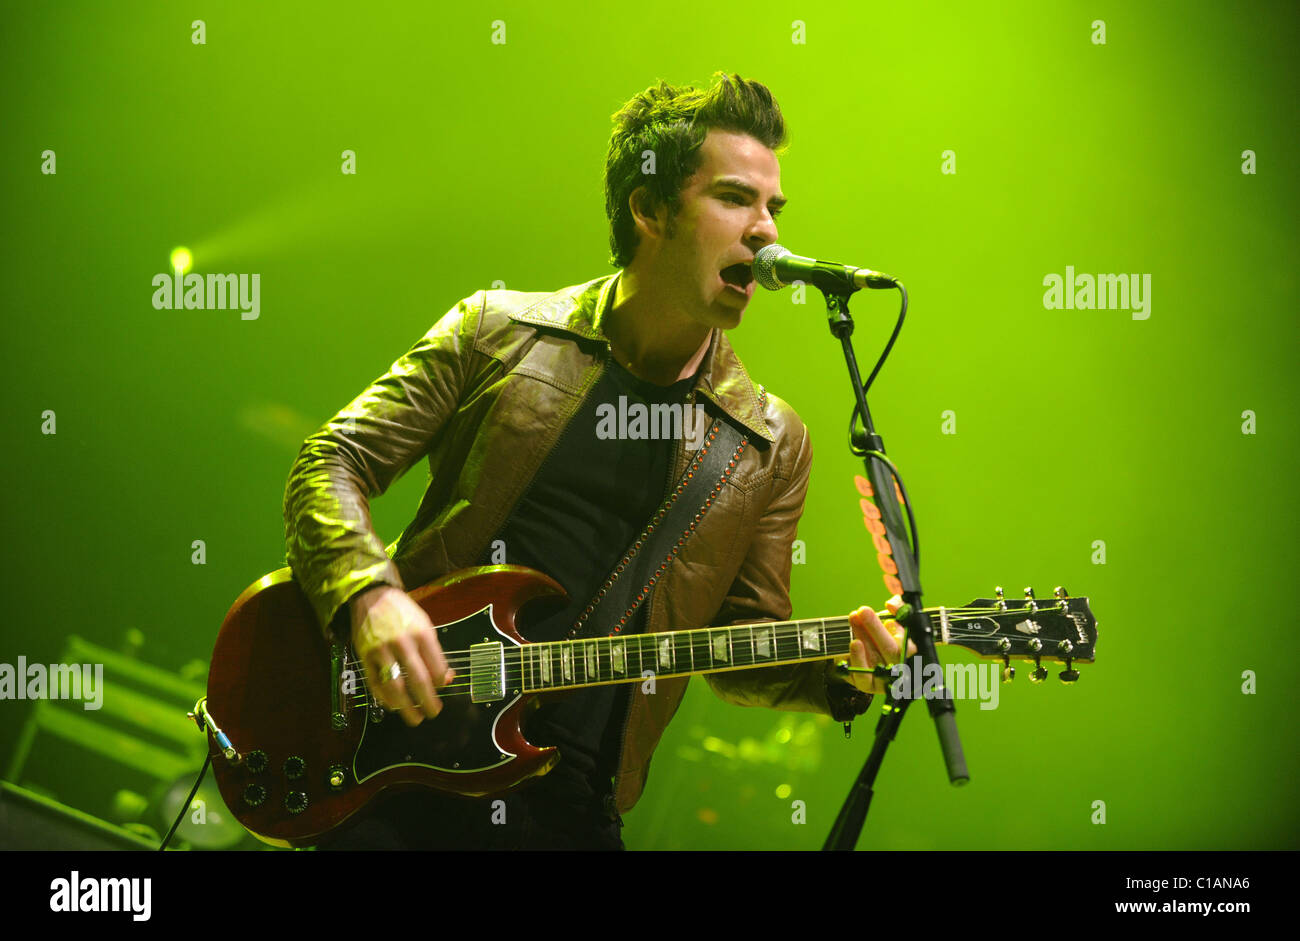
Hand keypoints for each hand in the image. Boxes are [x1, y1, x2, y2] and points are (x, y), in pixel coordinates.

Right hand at [350, 585, 455, 726]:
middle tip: (433, 712)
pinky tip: (394, 706)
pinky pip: (375, 684)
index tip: (441, 689)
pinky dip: (385, 699)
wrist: (371, 596)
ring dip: (406, 707)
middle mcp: (402, 643)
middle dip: (427, 702)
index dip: (440, 683)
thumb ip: (435, 651)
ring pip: (395, 686)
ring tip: (415, 718)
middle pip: (418, 680)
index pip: (436, 667)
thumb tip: (446, 679)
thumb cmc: (402, 611)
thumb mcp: (425, 624)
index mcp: (421, 633)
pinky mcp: (365, 656)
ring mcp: (381, 651)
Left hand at [845, 596, 915, 694]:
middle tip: (863, 611)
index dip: (900, 630)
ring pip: (877, 661)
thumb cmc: (883, 633)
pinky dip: (858, 660)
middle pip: (892, 650)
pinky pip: (864, 678)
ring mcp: (885, 678)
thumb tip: (892, 604)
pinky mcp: (869, 686)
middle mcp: (901, 667)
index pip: (910, 643)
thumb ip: (898, 607)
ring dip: (864, 638)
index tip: (888, 615)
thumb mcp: (892, 617)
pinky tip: (854, 643)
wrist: (864, 653)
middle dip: (876, 627)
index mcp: (910, 650)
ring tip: (854, 620)